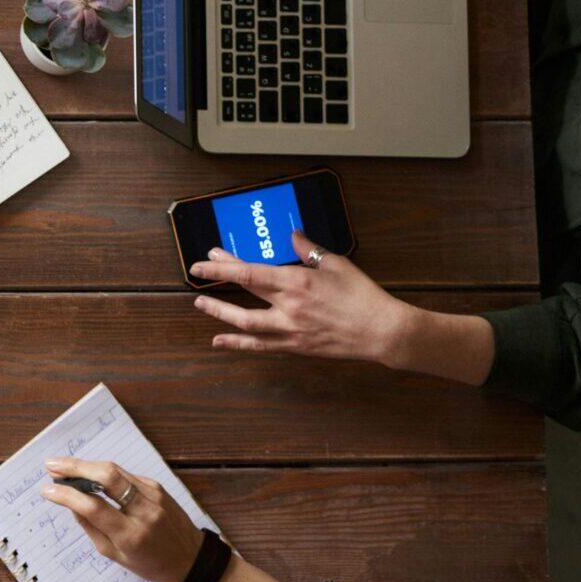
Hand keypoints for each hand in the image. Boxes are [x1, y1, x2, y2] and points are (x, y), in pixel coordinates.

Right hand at [41, 458, 206, 581]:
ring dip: (86, 465)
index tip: (47, 490)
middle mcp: (144, 511)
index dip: (66, 495)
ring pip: (114, 470)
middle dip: (74, 467)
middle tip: (51, 466)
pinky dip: (104, 472)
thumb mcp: (115, 556)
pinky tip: (90, 474)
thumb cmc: (151, 564)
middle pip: (106, 476)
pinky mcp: (157, 487)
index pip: (93, 507)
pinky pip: (125, 475)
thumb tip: (71, 503)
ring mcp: (153, 495)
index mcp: (131, 535)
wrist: (192, 560)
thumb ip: (91, 528)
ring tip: (64, 466)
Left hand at [189, 231, 417, 364]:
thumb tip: (293, 235)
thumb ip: (309, 249)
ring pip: (245, 322)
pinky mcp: (295, 346)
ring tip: (200, 305)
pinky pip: (261, 346)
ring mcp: (290, 329)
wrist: (382, 331)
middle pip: (244, 291)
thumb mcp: (337, 264)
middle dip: (219, 280)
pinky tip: (220, 341)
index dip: (223, 265)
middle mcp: (288, 306)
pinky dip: (238, 344)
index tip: (205, 258)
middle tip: (198, 274)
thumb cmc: (362, 295)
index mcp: (296, 282)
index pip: (250, 271)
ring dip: (220, 313)